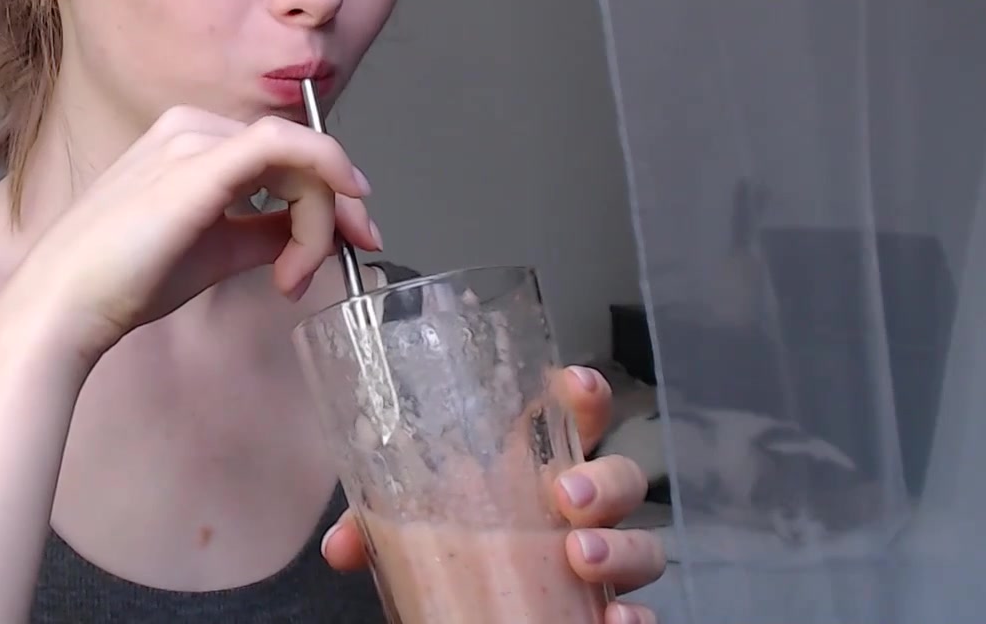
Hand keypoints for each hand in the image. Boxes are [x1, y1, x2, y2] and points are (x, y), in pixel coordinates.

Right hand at [8, 105, 381, 359]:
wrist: (68, 300)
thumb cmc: (126, 280)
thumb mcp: (216, 250)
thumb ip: (265, 233)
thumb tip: (313, 232)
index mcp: (186, 141)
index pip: (278, 157)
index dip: (324, 197)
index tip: (344, 246)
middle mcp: (191, 127)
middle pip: (294, 154)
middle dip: (334, 205)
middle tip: (353, 253)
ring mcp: (194, 139)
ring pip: (297, 156)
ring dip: (319, 215)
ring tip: (297, 274)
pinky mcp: (203, 162)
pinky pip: (286, 145)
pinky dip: (325, 172)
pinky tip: (338, 213)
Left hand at [321, 365, 665, 623]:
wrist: (469, 611)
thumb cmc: (454, 547)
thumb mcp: (411, 525)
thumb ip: (375, 522)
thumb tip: (341, 546)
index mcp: (536, 471)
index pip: (575, 418)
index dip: (585, 395)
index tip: (573, 384)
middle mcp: (580, 511)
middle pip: (623, 476)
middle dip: (606, 479)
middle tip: (567, 496)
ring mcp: (602, 560)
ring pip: (644, 543)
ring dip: (621, 547)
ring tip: (580, 556)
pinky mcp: (608, 611)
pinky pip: (642, 611)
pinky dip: (635, 617)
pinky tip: (616, 620)